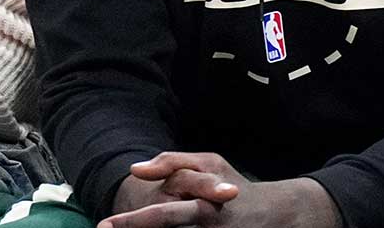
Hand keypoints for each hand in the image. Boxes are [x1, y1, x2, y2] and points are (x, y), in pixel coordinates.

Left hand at [102, 153, 243, 227]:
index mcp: (204, 199)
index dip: (133, 221)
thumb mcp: (207, 163)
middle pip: (167, 226)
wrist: (277, 213)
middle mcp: (211, 222)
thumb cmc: (230, 183)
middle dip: (136, 226)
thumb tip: (134, 170)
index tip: (106, 225)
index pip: (163, 214)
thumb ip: (170, 162)